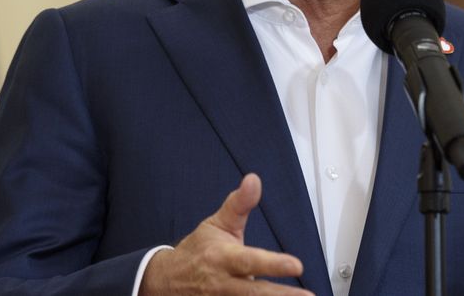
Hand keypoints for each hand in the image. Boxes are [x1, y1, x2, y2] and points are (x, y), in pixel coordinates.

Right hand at [139, 173, 311, 294]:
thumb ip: (240, 204)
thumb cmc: (198, 251)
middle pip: (254, 292)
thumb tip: (254, 180)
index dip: (273, 264)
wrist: (167, 280)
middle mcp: (222, 283)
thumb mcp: (217, 223)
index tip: (296, 265)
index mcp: (222, 258)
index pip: (250, 260)